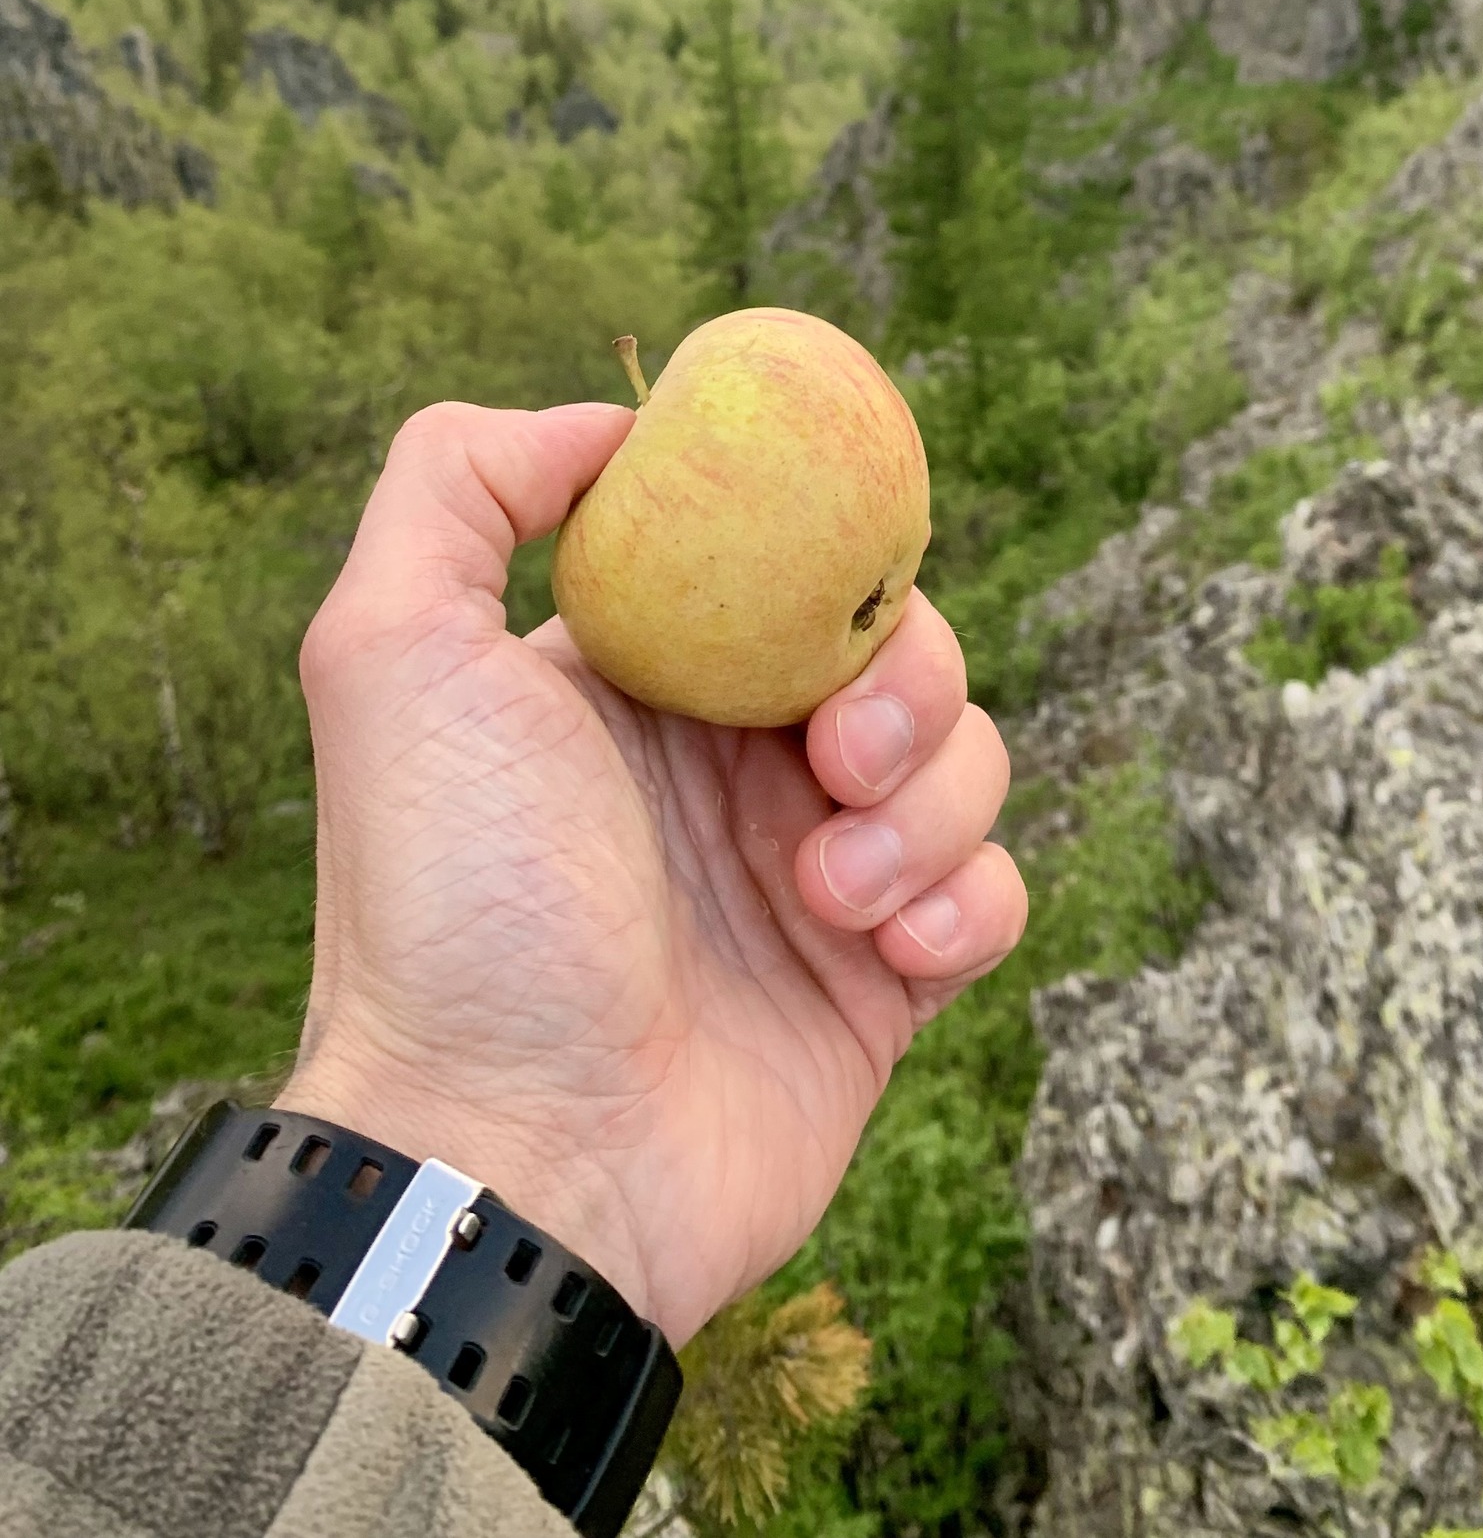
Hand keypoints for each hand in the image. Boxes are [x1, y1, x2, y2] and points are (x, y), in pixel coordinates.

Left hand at [284, 400, 1025, 1345]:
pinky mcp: (883, 985)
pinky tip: (886, 950)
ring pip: (964, 760)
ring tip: (830, 891)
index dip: (826, 554)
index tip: (829, 579)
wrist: (514, 1161)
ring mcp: (814, 874)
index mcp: (643, 682)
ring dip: (928, 804)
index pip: (785, 561)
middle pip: (899, 647)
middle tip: (832, 759)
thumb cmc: (453, 905)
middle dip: (903, 683)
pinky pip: (991, 893)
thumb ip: (456, 485)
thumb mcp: (388, 654)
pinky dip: (965, 901)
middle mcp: (733, 764)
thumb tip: (603, 423)